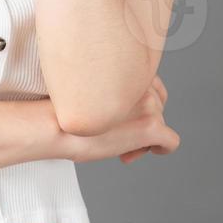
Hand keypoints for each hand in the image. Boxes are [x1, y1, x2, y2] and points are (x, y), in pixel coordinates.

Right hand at [58, 74, 180, 165]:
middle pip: (157, 106)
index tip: (123, 117)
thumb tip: (115, 105)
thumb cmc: (60, 109)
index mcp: (126, 70)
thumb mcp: (86, 88)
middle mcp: (141, 85)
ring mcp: (148, 106)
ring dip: (145, 137)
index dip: (139, 104)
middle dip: (141, 122)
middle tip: (120, 136)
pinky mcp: (151, 128)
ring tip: (122, 148)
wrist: (51, 124)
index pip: (150, 85)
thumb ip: (106, 88)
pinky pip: (171, 141)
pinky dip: (163, 149)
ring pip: (161, 124)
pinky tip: (152, 151)